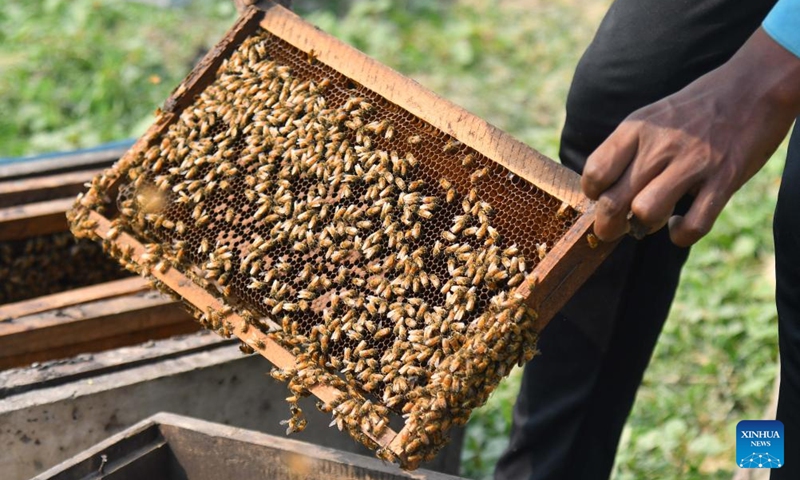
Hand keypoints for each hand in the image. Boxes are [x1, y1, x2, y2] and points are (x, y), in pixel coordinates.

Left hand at [582, 28, 799, 246]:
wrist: (753, 87)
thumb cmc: (694, 110)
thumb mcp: (650, 118)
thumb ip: (626, 150)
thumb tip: (600, 190)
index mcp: (636, 129)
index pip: (594, 173)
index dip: (594, 195)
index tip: (603, 198)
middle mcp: (659, 146)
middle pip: (613, 202)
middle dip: (608, 226)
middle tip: (615, 228)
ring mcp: (693, 163)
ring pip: (647, 213)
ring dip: (645, 226)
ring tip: (653, 219)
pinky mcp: (723, 180)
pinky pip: (693, 225)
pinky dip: (682, 234)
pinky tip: (681, 222)